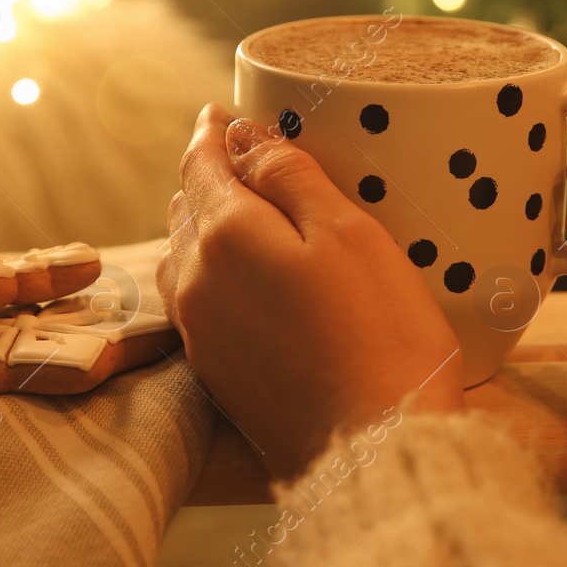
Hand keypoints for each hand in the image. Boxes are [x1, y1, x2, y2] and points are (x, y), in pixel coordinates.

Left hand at [159, 105, 464, 478]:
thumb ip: (290, 176)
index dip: (213, 133)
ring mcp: (200, 332)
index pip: (201, 163)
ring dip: (205, 224)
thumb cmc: (381, 335)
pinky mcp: (216, 374)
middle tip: (243, 156)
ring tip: (240, 210)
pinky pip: (196, 301)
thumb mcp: (348, 233)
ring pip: (185, 256)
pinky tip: (240, 278)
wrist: (376, 453)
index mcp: (225, 235)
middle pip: (186, 207)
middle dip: (209, 175)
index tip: (222, 114)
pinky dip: (210, 272)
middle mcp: (195, 281)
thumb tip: (242, 136)